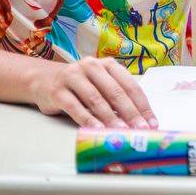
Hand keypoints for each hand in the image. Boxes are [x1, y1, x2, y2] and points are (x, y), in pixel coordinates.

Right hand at [30, 56, 157, 128]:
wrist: (44, 80)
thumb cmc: (80, 86)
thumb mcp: (100, 85)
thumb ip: (116, 98)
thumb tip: (138, 121)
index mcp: (108, 64)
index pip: (130, 85)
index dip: (142, 105)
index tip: (151, 122)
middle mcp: (92, 66)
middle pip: (115, 92)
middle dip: (130, 113)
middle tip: (140, 130)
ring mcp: (74, 77)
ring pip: (96, 99)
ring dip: (110, 118)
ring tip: (121, 132)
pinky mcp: (58, 91)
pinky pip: (75, 107)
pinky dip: (87, 119)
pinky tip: (96, 129)